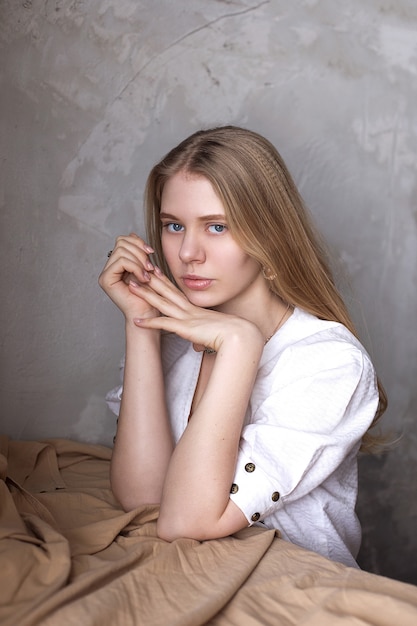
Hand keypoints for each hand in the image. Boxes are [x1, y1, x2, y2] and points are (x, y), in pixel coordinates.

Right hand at [98, 233, 159, 320]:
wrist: (149, 313)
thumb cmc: (151, 295)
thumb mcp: (147, 267)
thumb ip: (139, 252)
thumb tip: (132, 233)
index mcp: (118, 263)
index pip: (123, 240)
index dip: (138, 242)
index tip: (151, 252)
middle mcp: (109, 267)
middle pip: (121, 242)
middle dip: (139, 252)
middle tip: (150, 267)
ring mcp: (106, 273)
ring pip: (122, 251)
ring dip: (139, 261)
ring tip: (148, 274)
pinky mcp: (106, 280)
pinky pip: (121, 262)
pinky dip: (136, 267)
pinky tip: (144, 278)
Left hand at [129, 270, 263, 354]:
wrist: (240, 337)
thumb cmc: (234, 335)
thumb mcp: (217, 331)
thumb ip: (207, 333)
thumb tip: (204, 339)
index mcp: (197, 310)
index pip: (178, 292)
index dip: (165, 282)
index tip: (155, 272)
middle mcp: (190, 311)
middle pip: (167, 292)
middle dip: (151, 281)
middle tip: (138, 270)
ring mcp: (186, 318)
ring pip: (162, 302)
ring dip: (145, 295)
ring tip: (131, 286)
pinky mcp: (185, 328)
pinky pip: (163, 324)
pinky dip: (149, 322)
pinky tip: (136, 321)